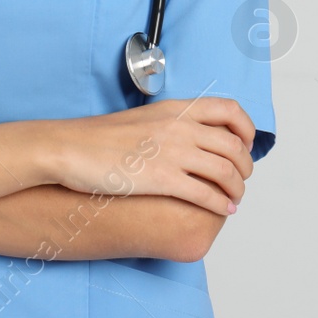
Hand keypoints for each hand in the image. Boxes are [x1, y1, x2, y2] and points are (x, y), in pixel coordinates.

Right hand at [42, 97, 253, 217]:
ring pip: (226, 171)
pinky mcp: (163, 179)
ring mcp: (173, 152)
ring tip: (235, 198)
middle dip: (245, 166)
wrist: (70, 148)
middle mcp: (180, 127)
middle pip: (234, 145)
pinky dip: (221, 204)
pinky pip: (206, 194)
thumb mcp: (144, 118)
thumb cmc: (99, 137)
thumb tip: (189, 138)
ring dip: (237, 188)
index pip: (230, 110)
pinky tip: (223, 209)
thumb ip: (171, 123)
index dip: (246, 129)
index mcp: (176, 108)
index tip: (245, 145)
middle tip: (241, 178)